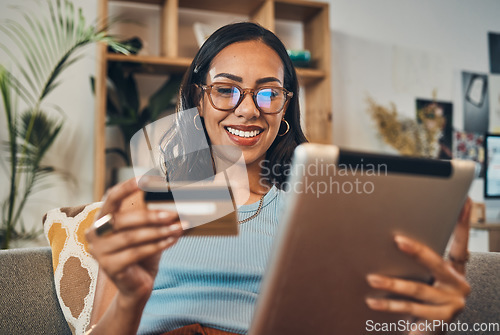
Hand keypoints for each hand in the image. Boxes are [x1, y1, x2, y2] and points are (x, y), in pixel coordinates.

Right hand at [85, 178, 182, 304]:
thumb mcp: (146, 231)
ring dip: (159, 231)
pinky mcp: (109, 267)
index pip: (111, 197)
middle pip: (122, 219)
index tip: (146, 179)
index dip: (127, 187)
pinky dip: (157, 245)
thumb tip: (175, 201)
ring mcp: (99, 251)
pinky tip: (173, 240)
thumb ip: (152, 216)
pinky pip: (136, 253)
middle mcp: (95, 233)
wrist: (136, 285)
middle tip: (173, 213)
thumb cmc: (141, 253)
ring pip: (131, 237)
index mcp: (102, 218)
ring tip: (179, 227)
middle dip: (150, 215)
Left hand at [365, 198, 471, 324]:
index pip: (461, 242)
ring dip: (393, 285)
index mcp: (456, 269)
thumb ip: (420, 260)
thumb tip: (394, 236)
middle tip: (398, 241)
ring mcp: (451, 304)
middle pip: (435, 264)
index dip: (463, 222)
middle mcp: (457, 285)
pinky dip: (392, 309)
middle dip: (417, 251)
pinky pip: (412, 312)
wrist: (435, 329)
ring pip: (418, 290)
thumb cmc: (429, 297)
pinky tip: (375, 304)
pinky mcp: (440, 321)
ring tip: (372, 279)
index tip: (464, 202)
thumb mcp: (429, 276)